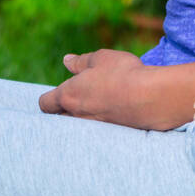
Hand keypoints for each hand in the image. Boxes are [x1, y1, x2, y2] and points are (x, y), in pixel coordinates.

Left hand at [38, 49, 160, 129]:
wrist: (149, 98)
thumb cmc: (121, 73)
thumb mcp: (100, 58)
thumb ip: (80, 62)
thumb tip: (66, 60)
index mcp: (69, 95)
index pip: (45, 104)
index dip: (49, 98)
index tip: (57, 93)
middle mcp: (76, 116)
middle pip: (58, 120)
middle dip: (62, 111)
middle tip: (76, 99)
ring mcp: (92, 129)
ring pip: (76, 127)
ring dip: (80, 118)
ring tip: (94, 106)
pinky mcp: (108, 137)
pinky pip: (94, 133)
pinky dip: (97, 125)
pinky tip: (110, 114)